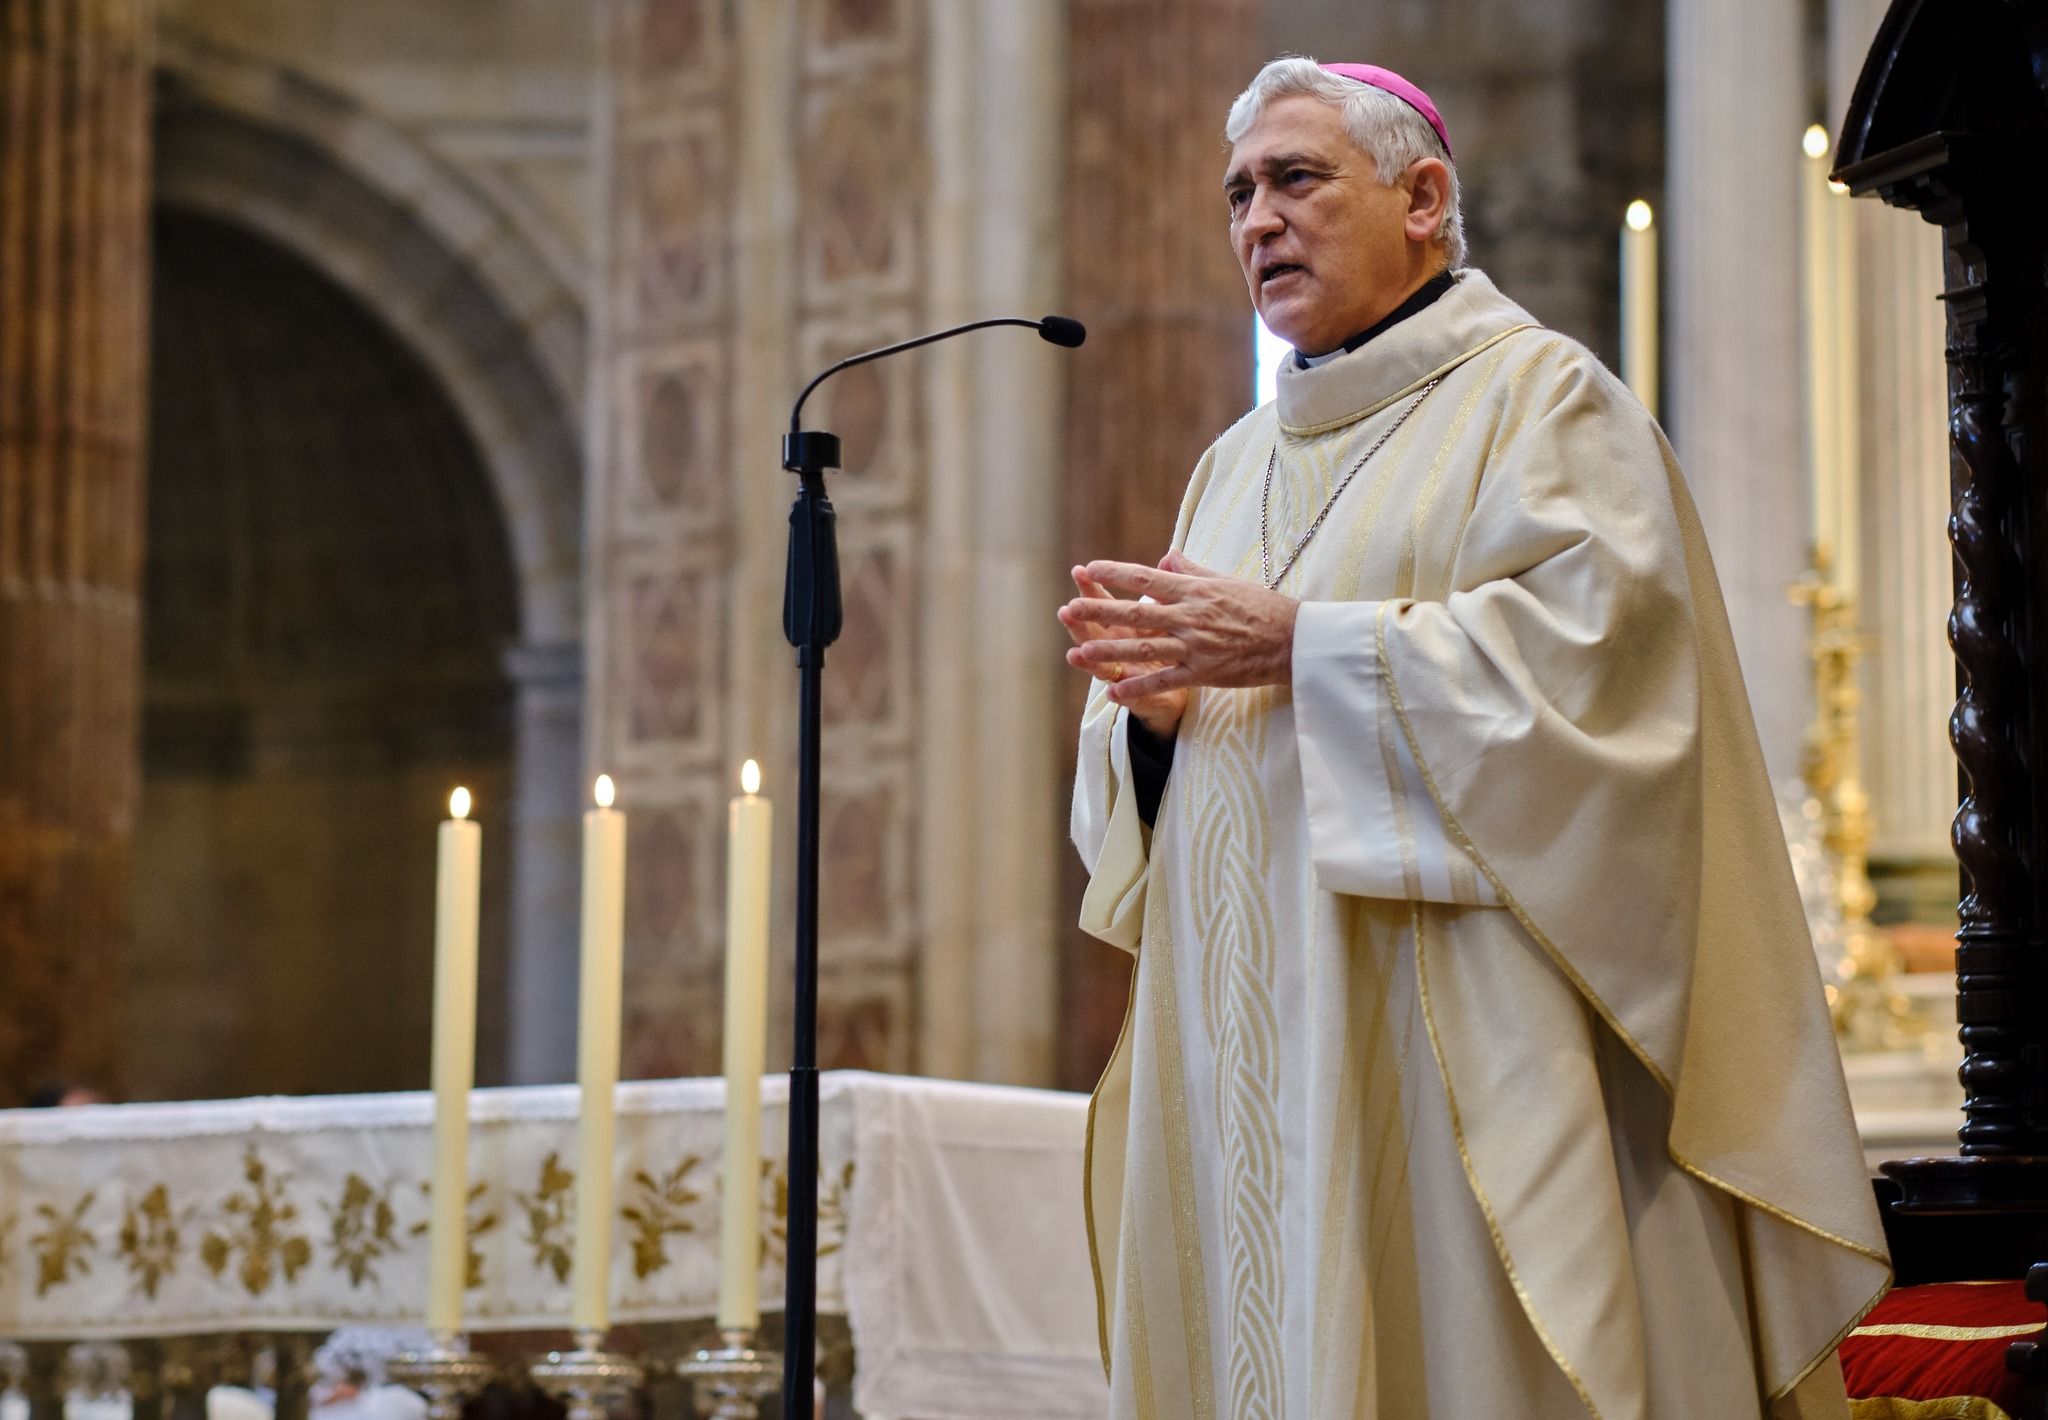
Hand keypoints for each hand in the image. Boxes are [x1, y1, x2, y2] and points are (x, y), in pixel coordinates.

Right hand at [1058, 564, 1190, 737]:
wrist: (1192, 680)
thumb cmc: (1176, 641)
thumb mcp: (1175, 612)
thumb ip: (1167, 588)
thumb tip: (1170, 556)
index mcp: (1126, 624)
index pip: (1105, 602)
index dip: (1093, 588)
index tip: (1080, 571)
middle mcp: (1118, 648)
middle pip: (1095, 634)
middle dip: (1080, 623)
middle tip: (1066, 611)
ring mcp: (1126, 673)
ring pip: (1103, 666)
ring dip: (1089, 662)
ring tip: (1074, 655)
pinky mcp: (1141, 696)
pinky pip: (1132, 696)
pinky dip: (1123, 695)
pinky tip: (1110, 694)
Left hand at [1061, 551, 1299, 711]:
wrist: (1294, 640)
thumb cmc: (1263, 607)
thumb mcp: (1227, 581)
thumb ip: (1193, 571)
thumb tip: (1166, 557)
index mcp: (1195, 591)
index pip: (1146, 577)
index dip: (1116, 573)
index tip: (1089, 568)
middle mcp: (1190, 616)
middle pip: (1136, 613)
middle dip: (1100, 611)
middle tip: (1068, 608)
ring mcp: (1196, 646)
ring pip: (1144, 648)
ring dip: (1109, 650)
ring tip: (1079, 652)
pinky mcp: (1204, 672)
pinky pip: (1165, 681)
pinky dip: (1138, 688)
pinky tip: (1113, 693)